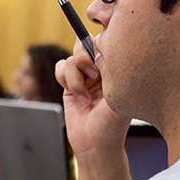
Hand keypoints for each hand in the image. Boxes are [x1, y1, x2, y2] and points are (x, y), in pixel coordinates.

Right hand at [56, 36, 130, 154]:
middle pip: (85, 42)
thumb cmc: (112, 124)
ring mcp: (84, 76)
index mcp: (118, 67)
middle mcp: (101, 68)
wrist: (95, 145)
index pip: (108, 39)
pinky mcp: (69, 84)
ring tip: (85, 97)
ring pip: (71, 58)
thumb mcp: (118, 96)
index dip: (101, 34)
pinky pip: (60, 68)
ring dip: (75, 78)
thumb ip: (110, 71)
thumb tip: (98, 51)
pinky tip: (76, 98)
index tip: (99, 41)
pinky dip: (65, 81)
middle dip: (84, 57)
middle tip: (93, 75)